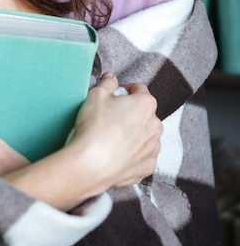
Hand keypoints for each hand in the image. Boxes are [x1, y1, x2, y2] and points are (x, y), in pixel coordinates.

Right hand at [67, 72, 162, 192]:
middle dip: (130, 112)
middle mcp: (155, 125)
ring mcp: (153, 148)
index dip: (125, 90)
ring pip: (145, 135)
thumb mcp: (96, 94)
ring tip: (112, 137)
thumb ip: (107, 82)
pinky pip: (142, 156)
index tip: (115, 96)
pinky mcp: (147, 167)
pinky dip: (133, 154)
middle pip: (144, 113)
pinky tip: (117, 153)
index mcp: (146, 104)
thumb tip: (111, 78)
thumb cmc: (94, 128)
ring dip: (134, 133)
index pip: (139, 89)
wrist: (89, 165)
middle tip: (110, 117)